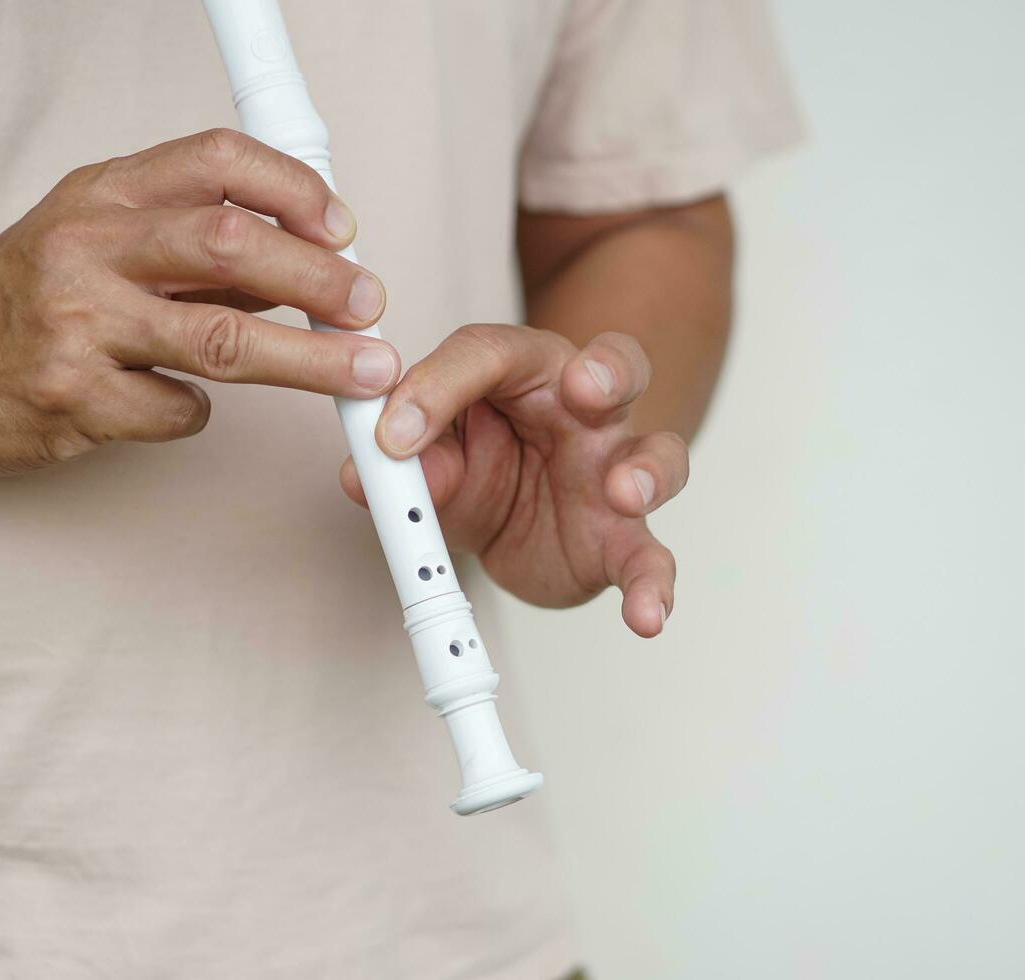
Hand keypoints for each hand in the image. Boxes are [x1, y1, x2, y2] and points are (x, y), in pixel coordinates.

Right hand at [0, 128, 398, 474]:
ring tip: (363, 373)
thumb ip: (189, 242)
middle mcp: (88, 246)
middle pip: (231, 247)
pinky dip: (198, 414)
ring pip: (222, 341)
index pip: (215, 161)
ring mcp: (76, 324)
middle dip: (320, 279)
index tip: (343, 229)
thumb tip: (304, 262)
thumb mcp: (96, 235)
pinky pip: (178, 412)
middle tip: (371, 305)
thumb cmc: (24, 297)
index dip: (293, 190)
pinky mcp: (70, 398)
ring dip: (310, 361)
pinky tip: (181, 406)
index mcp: (103, 192)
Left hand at [339, 324, 688, 636]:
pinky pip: (650, 558)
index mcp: (522, 371)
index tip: (395, 436)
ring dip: (646, 470)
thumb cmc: (478, 464)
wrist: (510, 522)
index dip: (440, 386)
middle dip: (606, 371)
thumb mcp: (432, 459)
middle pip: (615, 366)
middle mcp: (583, 409)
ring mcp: (614, 469)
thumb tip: (366, 474)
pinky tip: (647, 616)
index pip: (489, 354)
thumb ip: (406, 461)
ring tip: (623, 492)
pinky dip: (654, 587)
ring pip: (659, 452)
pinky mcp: (624, 537)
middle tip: (584, 387)